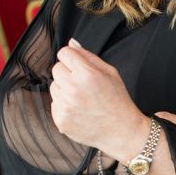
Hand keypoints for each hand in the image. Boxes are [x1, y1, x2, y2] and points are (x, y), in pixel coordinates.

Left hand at [50, 40, 145, 156]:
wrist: (121, 131)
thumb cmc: (117, 99)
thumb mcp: (110, 72)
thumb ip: (88, 56)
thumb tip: (70, 43)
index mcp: (87, 74)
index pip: (63, 53)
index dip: (72, 58)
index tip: (80, 66)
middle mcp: (73, 89)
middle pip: (56, 69)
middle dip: (68, 73)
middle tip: (84, 85)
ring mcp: (65, 106)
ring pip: (54, 86)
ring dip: (65, 90)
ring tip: (83, 99)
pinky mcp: (60, 120)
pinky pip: (54, 104)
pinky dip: (64, 106)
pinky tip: (80, 111)